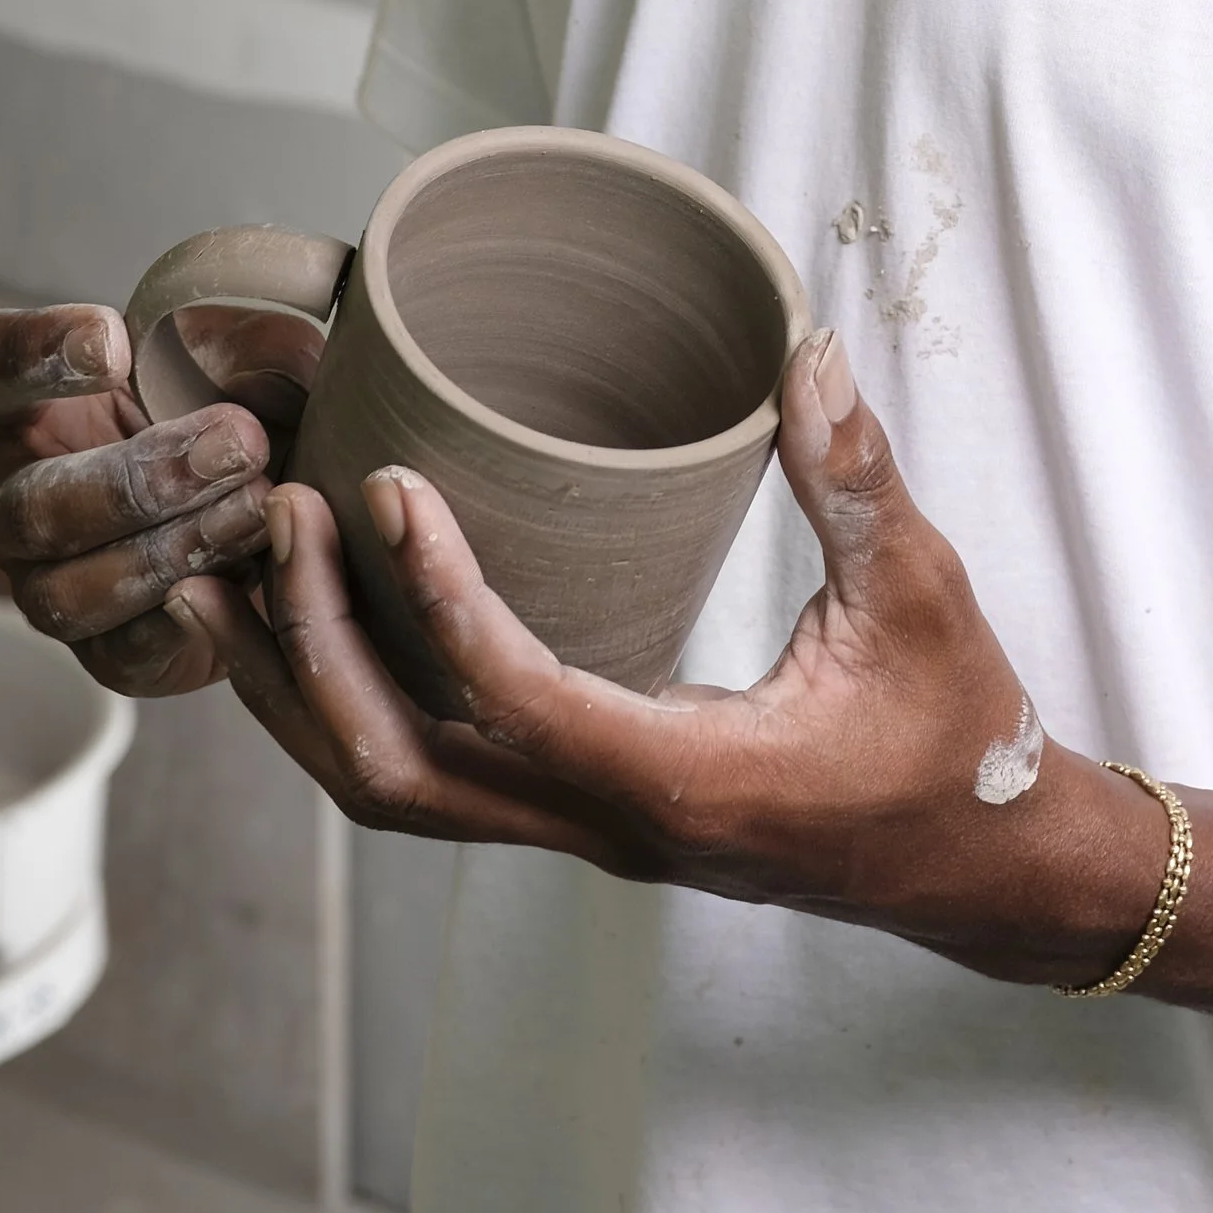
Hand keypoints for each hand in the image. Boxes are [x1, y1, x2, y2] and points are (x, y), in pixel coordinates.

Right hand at [0, 304, 276, 699]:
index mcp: (22, 405)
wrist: (276, 513)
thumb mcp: (239, 355)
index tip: (115, 345)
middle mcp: (11, 498)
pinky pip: (125, 650)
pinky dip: (191, 611)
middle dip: (139, 477)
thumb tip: (265, 354)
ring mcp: (44, 583)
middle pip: (32, 503)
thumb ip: (242, 341)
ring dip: (171, 548)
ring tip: (256, 507)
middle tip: (238, 442)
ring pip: (69, 590)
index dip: (30, 356)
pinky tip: (250, 570)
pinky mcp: (104, 653)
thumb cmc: (235, 409)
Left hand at [172, 330, 1165, 981]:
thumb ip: (854, 475)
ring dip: (305, 688)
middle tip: (270, 520)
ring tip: (232, 575)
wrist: (979, 865)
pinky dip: (354, 704)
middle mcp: (610, 825)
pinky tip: (323, 623)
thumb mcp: (921, 593)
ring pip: (394, 791)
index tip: (384, 487)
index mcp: (683, 779)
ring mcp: (587, 831)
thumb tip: (802, 346)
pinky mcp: (584, 812)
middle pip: (400, 773)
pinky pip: (432, 775)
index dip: (436, 596)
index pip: (515, 701)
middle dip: (315, 651)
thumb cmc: (954, 732)